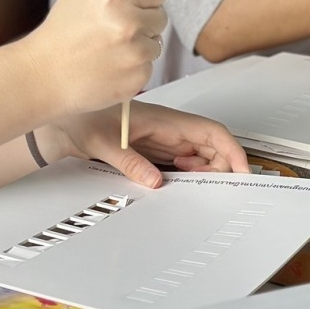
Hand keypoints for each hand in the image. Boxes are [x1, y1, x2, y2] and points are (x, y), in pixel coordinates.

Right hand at [16, 0, 167, 116]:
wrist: (44, 73)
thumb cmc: (62, 30)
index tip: (131, 4)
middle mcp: (128, 24)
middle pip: (161, 16)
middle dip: (143, 20)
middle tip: (114, 28)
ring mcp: (134, 54)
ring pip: (156, 43)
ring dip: (140, 45)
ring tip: (109, 49)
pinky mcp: (137, 78)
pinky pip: (148, 67)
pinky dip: (133, 68)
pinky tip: (110, 66)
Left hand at [45, 102, 250, 188]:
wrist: (67, 121)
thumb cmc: (85, 120)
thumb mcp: (105, 144)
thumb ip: (131, 163)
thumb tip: (156, 182)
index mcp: (166, 120)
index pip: (211, 131)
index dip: (232, 151)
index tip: (242, 172)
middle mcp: (170, 128)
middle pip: (212, 145)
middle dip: (220, 166)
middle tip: (212, 188)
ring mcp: (164, 139)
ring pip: (200, 155)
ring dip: (203, 171)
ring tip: (186, 183)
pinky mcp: (156, 149)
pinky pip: (183, 161)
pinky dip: (187, 174)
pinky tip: (173, 180)